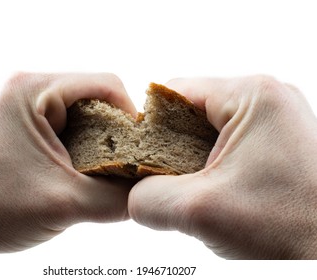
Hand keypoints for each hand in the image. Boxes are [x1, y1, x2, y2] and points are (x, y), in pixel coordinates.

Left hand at [0, 72, 136, 258]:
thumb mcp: (65, 205)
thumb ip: (117, 199)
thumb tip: (147, 192)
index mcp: (32, 91)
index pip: (105, 85)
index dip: (131, 116)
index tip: (141, 149)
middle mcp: (26, 90)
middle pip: (95, 99)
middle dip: (115, 134)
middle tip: (124, 166)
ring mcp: (22, 107)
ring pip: (82, 116)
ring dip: (99, 144)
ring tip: (102, 174)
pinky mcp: (22, 125)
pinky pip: (66, 128)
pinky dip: (82, 149)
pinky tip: (82, 173)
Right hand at [129, 75, 316, 258]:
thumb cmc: (290, 230)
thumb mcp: (200, 212)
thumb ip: (148, 198)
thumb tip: (132, 193)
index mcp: (252, 95)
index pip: (175, 92)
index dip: (150, 123)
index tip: (140, 157)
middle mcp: (265, 100)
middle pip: (191, 112)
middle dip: (169, 146)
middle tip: (161, 180)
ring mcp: (273, 121)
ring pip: (206, 131)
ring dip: (188, 160)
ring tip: (186, 190)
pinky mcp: (275, 143)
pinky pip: (225, 145)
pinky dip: (208, 165)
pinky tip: (207, 191)